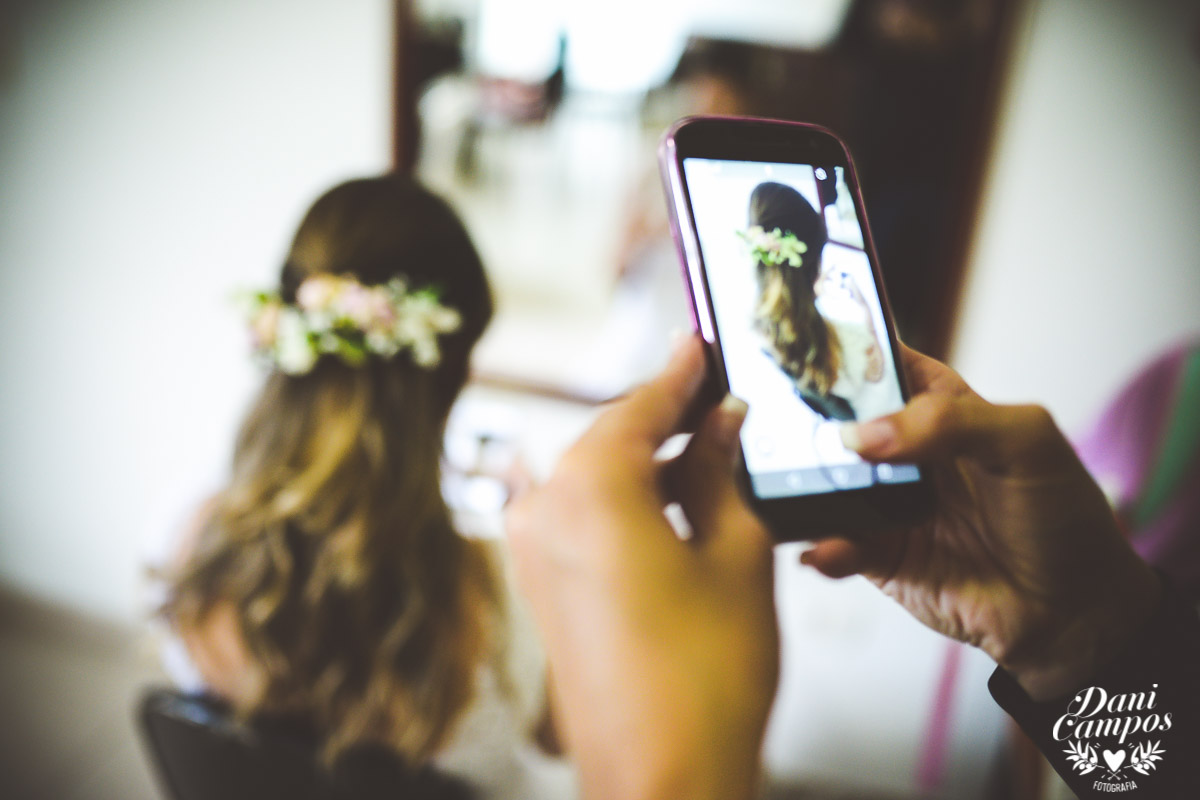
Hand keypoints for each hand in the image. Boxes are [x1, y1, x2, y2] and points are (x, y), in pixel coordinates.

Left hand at [506, 337, 777, 799]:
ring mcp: (533, 552)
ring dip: (649, 464)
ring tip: (712, 453)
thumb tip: (723, 423)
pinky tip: (675, 506)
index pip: (641, 405)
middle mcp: (545, 509)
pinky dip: (625, 503)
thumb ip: (721, 474)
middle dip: (667, 418)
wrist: (659, 780)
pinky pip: (581, 519)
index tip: (700, 344)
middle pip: (612, 437)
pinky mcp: (540, 589)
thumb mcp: (735, 554)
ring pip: (596, 479)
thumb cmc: (703, 678)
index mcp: (589, 486)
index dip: (680, 373)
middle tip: (719, 398)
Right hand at [804, 345, 1161, 699]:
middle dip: (806, 422)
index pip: (881, 363)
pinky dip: (824, 548)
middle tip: (780, 425)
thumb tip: (864, 436)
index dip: (844, 352)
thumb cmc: (1063, 514)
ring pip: (826, 486)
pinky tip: (827, 549)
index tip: (803, 350)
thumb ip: (951, 421)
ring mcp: (886, 506)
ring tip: (792, 490)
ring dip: (805, 487)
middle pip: (837, 423)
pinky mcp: (880, 558)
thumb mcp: (1026, 442)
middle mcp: (903, 452)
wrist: (1073, 610)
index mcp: (937, 406)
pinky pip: (837, 547)